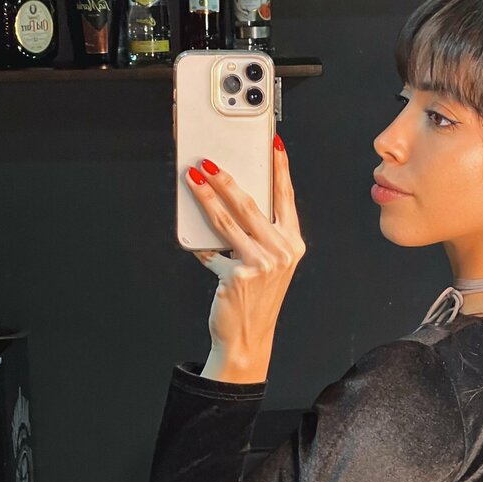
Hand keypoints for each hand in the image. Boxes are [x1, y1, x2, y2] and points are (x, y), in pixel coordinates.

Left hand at [186, 135, 305, 368]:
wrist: (246, 337)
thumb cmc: (255, 299)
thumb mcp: (265, 263)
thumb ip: (255, 234)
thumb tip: (228, 199)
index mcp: (292, 244)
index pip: (286, 197)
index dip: (279, 168)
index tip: (273, 144)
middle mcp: (282, 252)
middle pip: (251, 204)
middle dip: (227, 178)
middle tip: (209, 161)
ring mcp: (262, 264)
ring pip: (228, 220)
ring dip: (206, 196)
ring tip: (192, 179)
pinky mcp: (239, 275)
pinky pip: (212, 249)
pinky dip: (200, 241)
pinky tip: (190, 232)